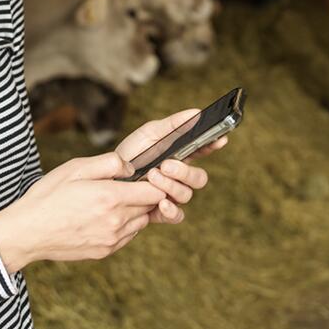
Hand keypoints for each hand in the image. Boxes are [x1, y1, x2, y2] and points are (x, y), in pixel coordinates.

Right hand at [0, 152, 166, 272]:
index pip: (154, 191)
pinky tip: (105, 216)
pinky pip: (128, 236)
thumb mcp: (75, 168)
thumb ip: (109, 163)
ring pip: (141, 222)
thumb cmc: (49, 195)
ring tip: (113, 201)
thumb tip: (132, 168)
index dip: (154, 181)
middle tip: (127, 185)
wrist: (28, 232)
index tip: (144, 175)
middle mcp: (116, 222)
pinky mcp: (105, 252)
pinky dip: (124, 226)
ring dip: (135, 211)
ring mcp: (112, 240)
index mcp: (111, 197)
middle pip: (150, 207)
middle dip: (144, 195)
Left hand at [115, 109, 228, 224]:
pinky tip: (162, 203)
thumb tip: (197, 112)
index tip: (219, 139)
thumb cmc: (131, 153)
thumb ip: (174, 124)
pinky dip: (171, 211)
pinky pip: (176, 216)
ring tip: (152, 176)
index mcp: (181, 156)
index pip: (204, 151)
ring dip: (171, 186)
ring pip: (186, 195)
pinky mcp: (160, 212)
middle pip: (199, 178)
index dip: (214, 145)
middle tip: (166, 165)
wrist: (108, 178)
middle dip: (185, 172)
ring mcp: (171, 195)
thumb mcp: (150, 134)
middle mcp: (179, 177)